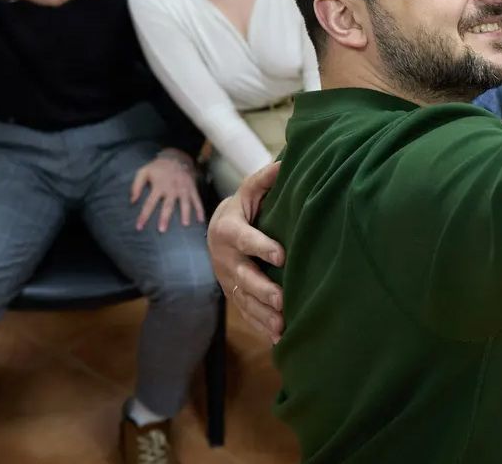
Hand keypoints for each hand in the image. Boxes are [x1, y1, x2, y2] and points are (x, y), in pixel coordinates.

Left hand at [130, 149, 203, 231]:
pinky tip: (201, 220)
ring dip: (185, 214)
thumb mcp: (143, 172)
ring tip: (185, 225)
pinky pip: (197, 200)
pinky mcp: (192, 189)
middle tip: (162, 230)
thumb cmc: (158, 168)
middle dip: (165, 218)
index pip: (149, 203)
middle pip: (168, 205)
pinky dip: (200, 210)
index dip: (144, 216)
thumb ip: (136, 186)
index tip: (139, 227)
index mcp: (159, 186)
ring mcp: (183, 189)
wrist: (176, 157)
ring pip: (185, 203)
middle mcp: (172, 189)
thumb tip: (132, 201)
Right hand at [209, 160, 287, 341]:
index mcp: (228, 229)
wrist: (218, 230)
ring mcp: (227, 279)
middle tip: (283, 300)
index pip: (245, 239)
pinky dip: (261, 326)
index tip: (282, 256)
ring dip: (263, 314)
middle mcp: (225, 258)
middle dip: (262, 290)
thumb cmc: (242, 208)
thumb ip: (264, 179)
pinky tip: (279, 339)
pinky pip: (245, 313)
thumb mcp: (249, 190)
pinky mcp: (233, 294)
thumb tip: (284, 161)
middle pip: (243, 276)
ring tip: (283, 325)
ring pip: (244, 299)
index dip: (261, 246)